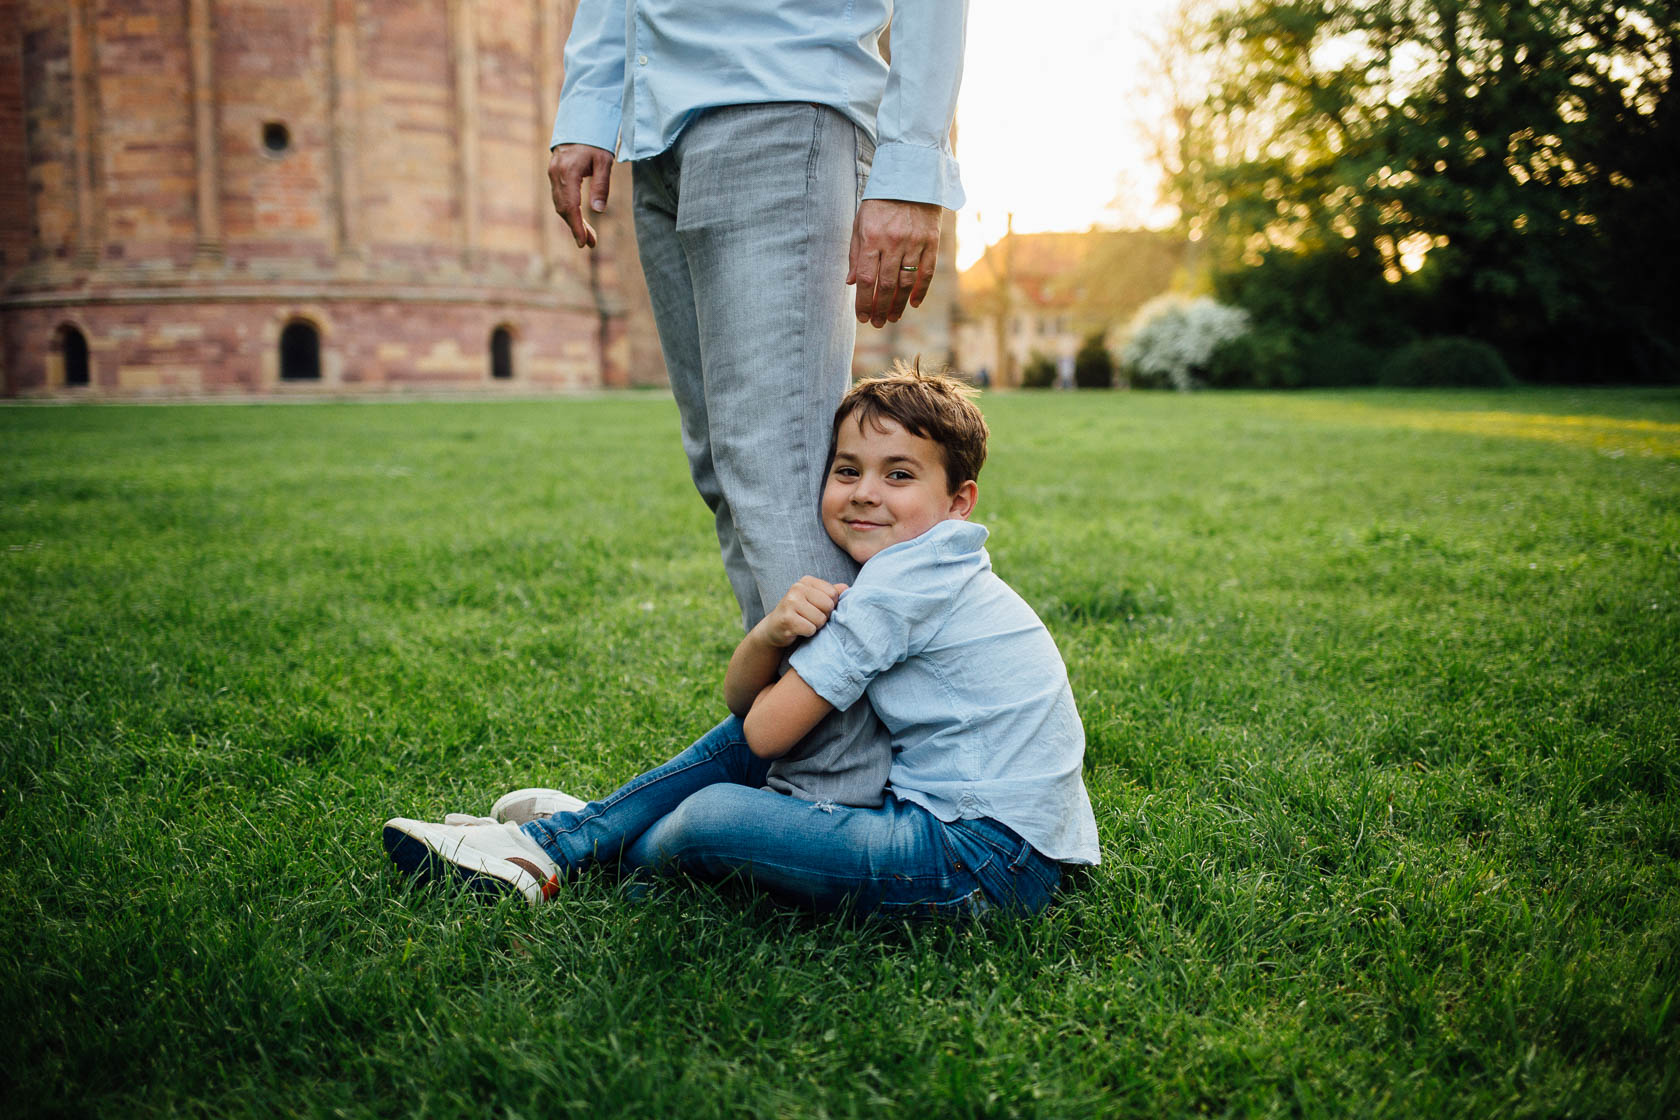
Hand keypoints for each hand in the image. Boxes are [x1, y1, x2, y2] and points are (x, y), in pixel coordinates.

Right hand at [548, 144, 614, 248]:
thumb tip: (598, 211)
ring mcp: (552, 173)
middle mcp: (556, 174)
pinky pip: (560, 197)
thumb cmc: (596, 140)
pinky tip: (579, 220)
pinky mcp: (554, 173)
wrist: (581, 120)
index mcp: (568, 172)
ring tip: (588, 236)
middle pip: (563, 208)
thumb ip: (601, 186)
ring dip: (573, 221)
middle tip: (590, 243)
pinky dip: (569, 210)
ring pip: (560, 204)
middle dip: (576, 228)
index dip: (576, 227)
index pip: (571, 206)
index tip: (583, 243)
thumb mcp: (604, 161)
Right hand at [759, 577, 847, 647]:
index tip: (818, 609)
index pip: (833, 593)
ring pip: (820, 619)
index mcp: (806, 581)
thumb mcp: (815, 600)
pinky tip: (799, 630)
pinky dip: (808, 633)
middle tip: (811, 618)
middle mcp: (797, 588)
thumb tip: (846, 588)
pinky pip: (810, 629)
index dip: (830, 606)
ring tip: (805, 623)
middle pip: (828, 606)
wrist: (774, 628)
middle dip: (824, 616)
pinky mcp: (787, 619)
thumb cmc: (799, 613)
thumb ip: (831, 593)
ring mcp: (790, 603)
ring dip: (816, 626)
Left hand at [846, 199, 941, 328]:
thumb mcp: (860, 223)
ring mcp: (914, 242)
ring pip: (906, 282)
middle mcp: (893, 242)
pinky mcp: (931, 242)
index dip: (863, 302)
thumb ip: (855, 253)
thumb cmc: (880, 203)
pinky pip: (926, 272)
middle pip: (885, 285)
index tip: (863, 317)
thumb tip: (851, 283)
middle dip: (880, 308)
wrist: (910, 178)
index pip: (866, 279)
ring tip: (892, 318)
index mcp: (871, 237)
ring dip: (898, 304)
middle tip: (877, 323)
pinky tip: (913, 304)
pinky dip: (920, 291)